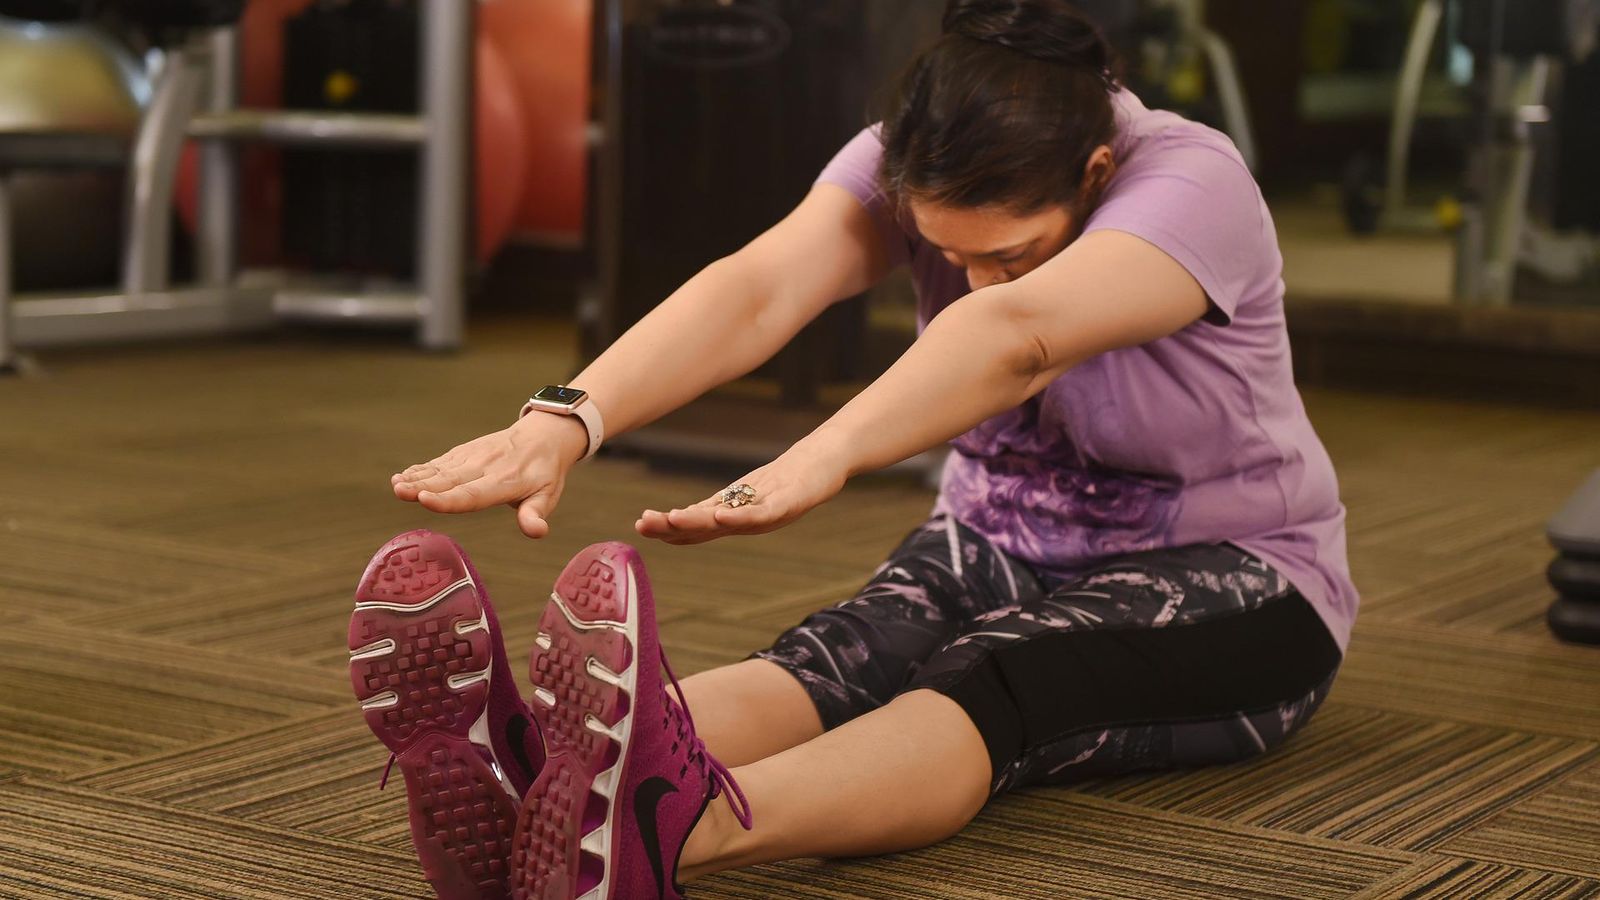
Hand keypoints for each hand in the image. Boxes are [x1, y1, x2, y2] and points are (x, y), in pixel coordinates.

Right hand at [391, 412, 589, 538]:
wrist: (542, 435)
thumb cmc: (544, 473)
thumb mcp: (547, 494)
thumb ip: (536, 513)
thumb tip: (537, 531)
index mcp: (505, 482)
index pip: (473, 494)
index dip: (448, 499)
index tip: (425, 499)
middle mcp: (485, 467)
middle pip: (450, 480)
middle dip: (422, 486)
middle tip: (399, 492)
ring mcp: (472, 457)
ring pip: (441, 469)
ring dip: (416, 477)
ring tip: (395, 485)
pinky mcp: (464, 452)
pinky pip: (440, 461)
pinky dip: (421, 468)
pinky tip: (402, 476)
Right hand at [635, 441, 848, 544]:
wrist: (828, 462)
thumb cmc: (790, 477)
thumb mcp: (751, 489)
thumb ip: (724, 503)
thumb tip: (692, 512)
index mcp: (735, 514)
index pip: (697, 524)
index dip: (670, 528)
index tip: (641, 526)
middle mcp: (747, 518)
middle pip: (705, 525)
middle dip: (672, 527)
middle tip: (642, 525)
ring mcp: (766, 512)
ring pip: (727, 521)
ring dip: (697, 523)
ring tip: (670, 520)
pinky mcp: (789, 504)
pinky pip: (760, 514)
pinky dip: (739, 517)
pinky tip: (719, 515)